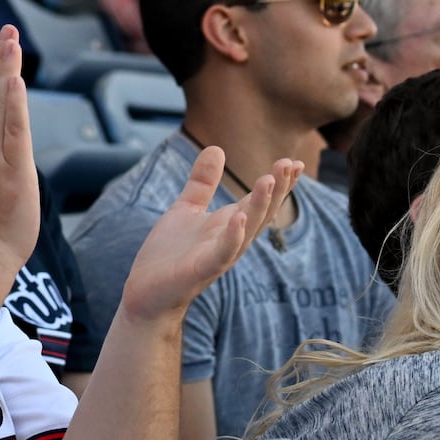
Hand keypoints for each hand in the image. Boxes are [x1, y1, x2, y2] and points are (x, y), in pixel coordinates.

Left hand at [120, 148, 299, 323]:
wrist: (145, 292)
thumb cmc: (169, 253)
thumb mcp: (186, 208)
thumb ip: (203, 182)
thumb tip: (217, 147)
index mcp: (229, 224)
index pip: (260, 200)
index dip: (278, 183)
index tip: (294, 162)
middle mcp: (231, 240)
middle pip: (261, 213)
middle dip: (277, 190)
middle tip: (290, 165)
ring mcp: (218, 256)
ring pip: (247, 230)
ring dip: (260, 206)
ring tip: (268, 180)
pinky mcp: (201, 270)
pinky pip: (222, 253)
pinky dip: (232, 236)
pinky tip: (239, 217)